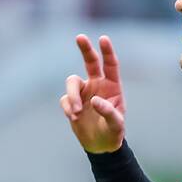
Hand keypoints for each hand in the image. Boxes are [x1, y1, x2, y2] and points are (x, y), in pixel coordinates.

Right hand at [60, 34, 125, 153]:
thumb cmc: (113, 133)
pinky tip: (74, 118)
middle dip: (85, 49)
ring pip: (72, 82)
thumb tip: (94, 100)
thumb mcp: (116, 125)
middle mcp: (97, 85)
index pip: (110, 65)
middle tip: (80, 37)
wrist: (100, 145)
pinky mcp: (71, 102)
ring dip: (73, 95)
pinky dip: (68, 108)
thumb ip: (108, 112)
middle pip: (90, 61)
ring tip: (76, 112)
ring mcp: (83, 92)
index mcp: (112, 86)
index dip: (107, 52)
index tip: (103, 39)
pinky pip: (65, 99)